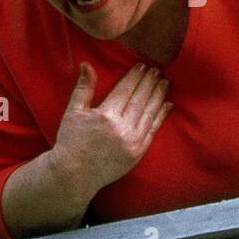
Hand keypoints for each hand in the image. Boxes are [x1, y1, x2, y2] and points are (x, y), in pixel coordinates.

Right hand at [51, 61, 171, 196]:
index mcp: (105, 116)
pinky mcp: (138, 153)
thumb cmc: (71, 141)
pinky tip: (167, 105)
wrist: (75, 174)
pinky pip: (153, 131)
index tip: (143, 65)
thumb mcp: (74, 112)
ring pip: (149, 113)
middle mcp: (122, 128)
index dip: (135, 76)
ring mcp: (132, 142)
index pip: (125, 90)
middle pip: (140, 99)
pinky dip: (161, 116)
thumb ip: (84, 88)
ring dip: (158, 96)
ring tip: (164, 82)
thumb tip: (87, 64)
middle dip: (149, 82)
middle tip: (158, 70)